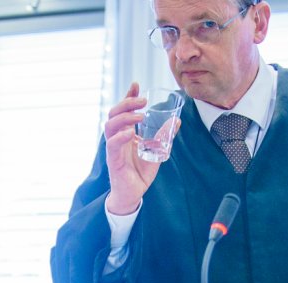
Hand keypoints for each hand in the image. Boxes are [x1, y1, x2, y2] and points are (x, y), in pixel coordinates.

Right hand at [104, 82, 178, 214]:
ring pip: (110, 125)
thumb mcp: (156, 151)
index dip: (128, 96)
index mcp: (126, 132)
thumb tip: (177, 120)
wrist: (133, 194)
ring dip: (124, 117)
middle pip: (114, 113)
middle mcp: (117, 137)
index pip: (124, 110)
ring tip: (140, 116)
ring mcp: (113, 148)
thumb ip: (164, 136)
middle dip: (127, 103)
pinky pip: (112, 144)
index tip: (137, 84)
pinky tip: (130, 133)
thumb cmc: (140, 172)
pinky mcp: (113, 160)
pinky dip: (120, 137)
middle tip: (143, 101)